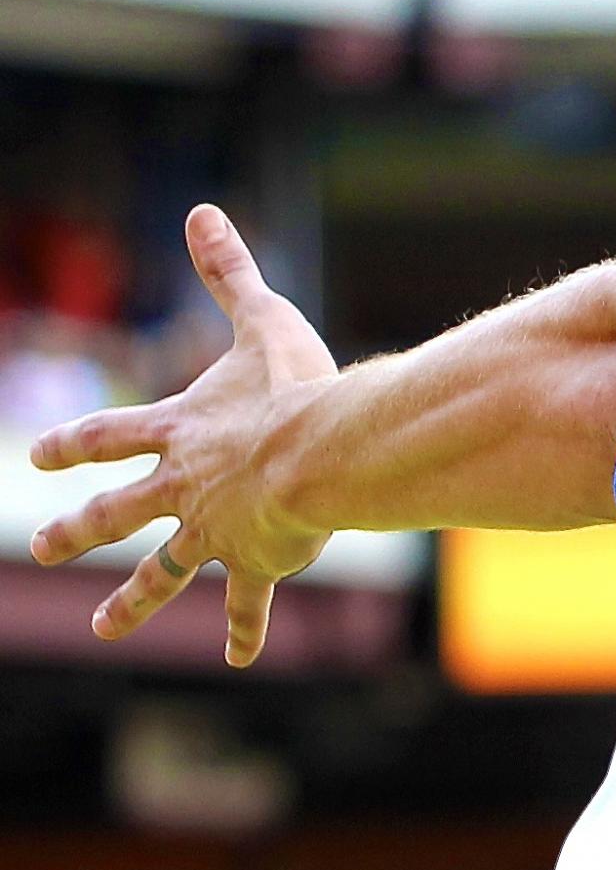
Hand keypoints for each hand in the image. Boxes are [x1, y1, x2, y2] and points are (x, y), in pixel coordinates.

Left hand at [27, 205, 337, 664]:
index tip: (38, 456)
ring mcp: (213, 529)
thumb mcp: (261, 321)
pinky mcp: (254, 559)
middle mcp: (182, 487)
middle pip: (115, 512)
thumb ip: (229, 272)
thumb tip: (201, 212)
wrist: (324, 452)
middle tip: (40, 548)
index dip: (73, 444)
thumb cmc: (296, 387)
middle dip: (76, 530)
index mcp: (180, 432)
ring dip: (131, 602)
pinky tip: (238, 657)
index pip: (108, 436)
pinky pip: (245, 602)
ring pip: (160, 572)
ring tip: (104, 628)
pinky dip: (243, 628)